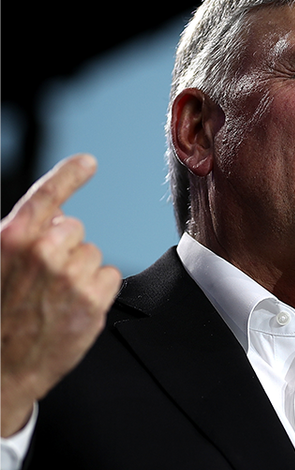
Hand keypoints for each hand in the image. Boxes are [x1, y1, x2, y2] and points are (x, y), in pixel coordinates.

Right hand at [1, 155, 120, 436]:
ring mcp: (70, 281)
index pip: (45, 197)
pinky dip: (96, 290)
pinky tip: (71, 307)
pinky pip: (109, 277)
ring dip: (78, 270)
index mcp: (10, 240)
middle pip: (74, 228)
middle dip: (62, 245)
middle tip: (40, 276)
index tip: (88, 162)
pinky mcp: (93, 305)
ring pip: (92, 254)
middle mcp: (42, 255)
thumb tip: (55, 216)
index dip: (68, 175)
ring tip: (51, 298)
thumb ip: (21, 237)